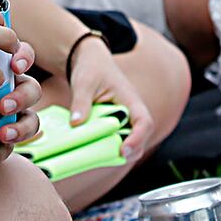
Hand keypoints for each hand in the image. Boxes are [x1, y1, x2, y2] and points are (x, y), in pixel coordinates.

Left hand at [0, 41, 44, 168]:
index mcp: (4, 66)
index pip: (23, 56)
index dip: (24, 58)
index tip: (15, 66)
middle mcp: (13, 89)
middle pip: (32, 90)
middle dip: (22, 98)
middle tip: (3, 106)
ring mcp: (11, 116)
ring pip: (31, 121)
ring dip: (21, 128)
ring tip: (3, 134)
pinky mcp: (1, 140)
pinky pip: (7, 149)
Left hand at [65, 36, 152, 160]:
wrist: (90, 61)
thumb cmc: (91, 68)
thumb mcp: (84, 82)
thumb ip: (81, 102)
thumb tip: (76, 124)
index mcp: (130, 99)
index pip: (143, 122)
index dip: (137, 138)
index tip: (124, 149)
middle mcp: (131, 112)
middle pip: (141, 137)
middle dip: (131, 151)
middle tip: (113, 158)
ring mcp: (124, 119)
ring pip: (129, 141)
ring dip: (118, 152)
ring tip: (100, 157)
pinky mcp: (114, 125)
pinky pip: (115, 140)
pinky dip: (108, 148)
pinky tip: (93, 152)